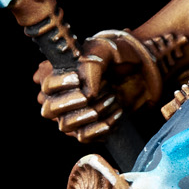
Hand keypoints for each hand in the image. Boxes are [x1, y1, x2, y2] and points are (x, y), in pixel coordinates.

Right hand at [34, 31, 158, 142]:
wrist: (142, 72)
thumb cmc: (118, 58)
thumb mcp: (104, 51)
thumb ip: (91, 66)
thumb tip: (88, 93)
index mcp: (60, 76)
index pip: (47, 87)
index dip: (59, 84)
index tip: (77, 79)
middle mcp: (62, 98)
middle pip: (49, 110)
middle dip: (71, 103)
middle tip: (91, 95)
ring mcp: (74, 116)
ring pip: (67, 125)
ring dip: (91, 113)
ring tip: (112, 98)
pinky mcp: (89, 130)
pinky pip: (85, 137)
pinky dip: (102, 126)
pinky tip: (117, 112)